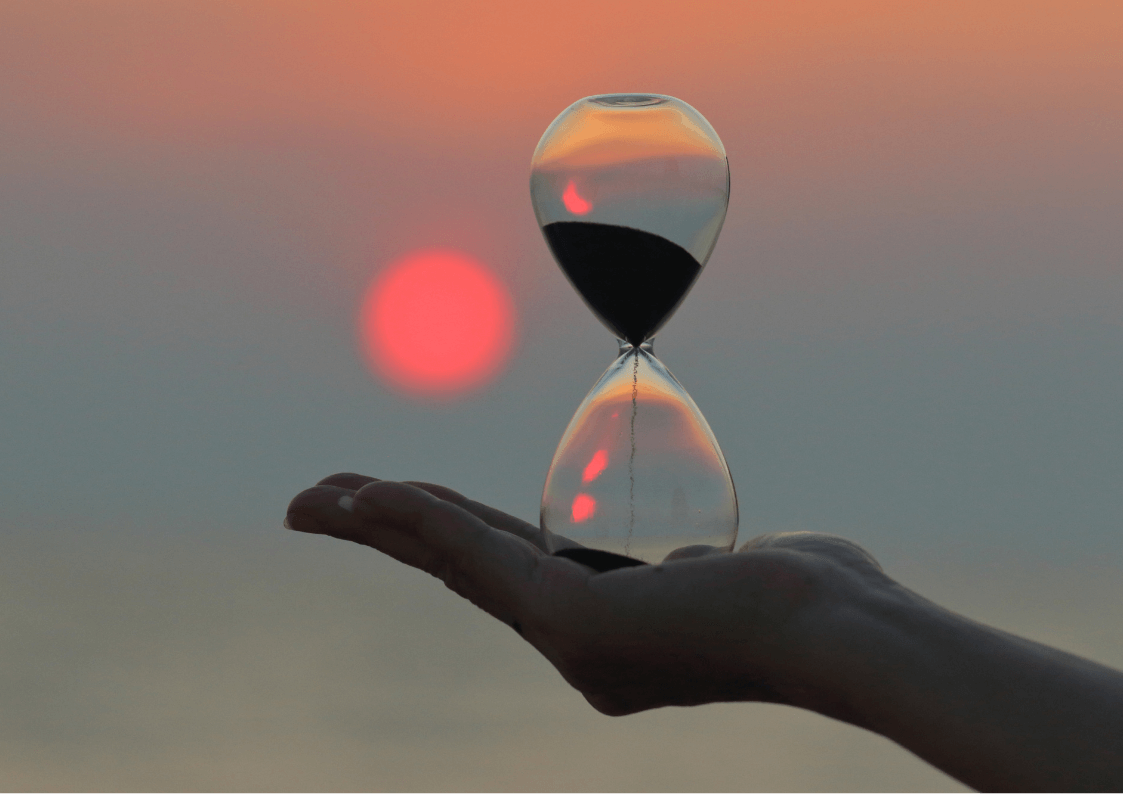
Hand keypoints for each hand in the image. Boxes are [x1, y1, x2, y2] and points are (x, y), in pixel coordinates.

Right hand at [284, 474, 887, 718]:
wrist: (843, 635)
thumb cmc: (806, 598)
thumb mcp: (723, 573)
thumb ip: (686, 566)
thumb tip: (689, 560)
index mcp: (598, 633)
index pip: (501, 567)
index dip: (438, 534)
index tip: (397, 505)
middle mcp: (570, 645)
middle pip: (456, 568)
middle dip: (381, 534)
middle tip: (317, 504)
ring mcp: (567, 639)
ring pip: (451, 561)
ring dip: (379, 524)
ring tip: (316, 500)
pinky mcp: (574, 622)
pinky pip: (480, 553)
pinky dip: (419, 520)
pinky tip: (371, 496)